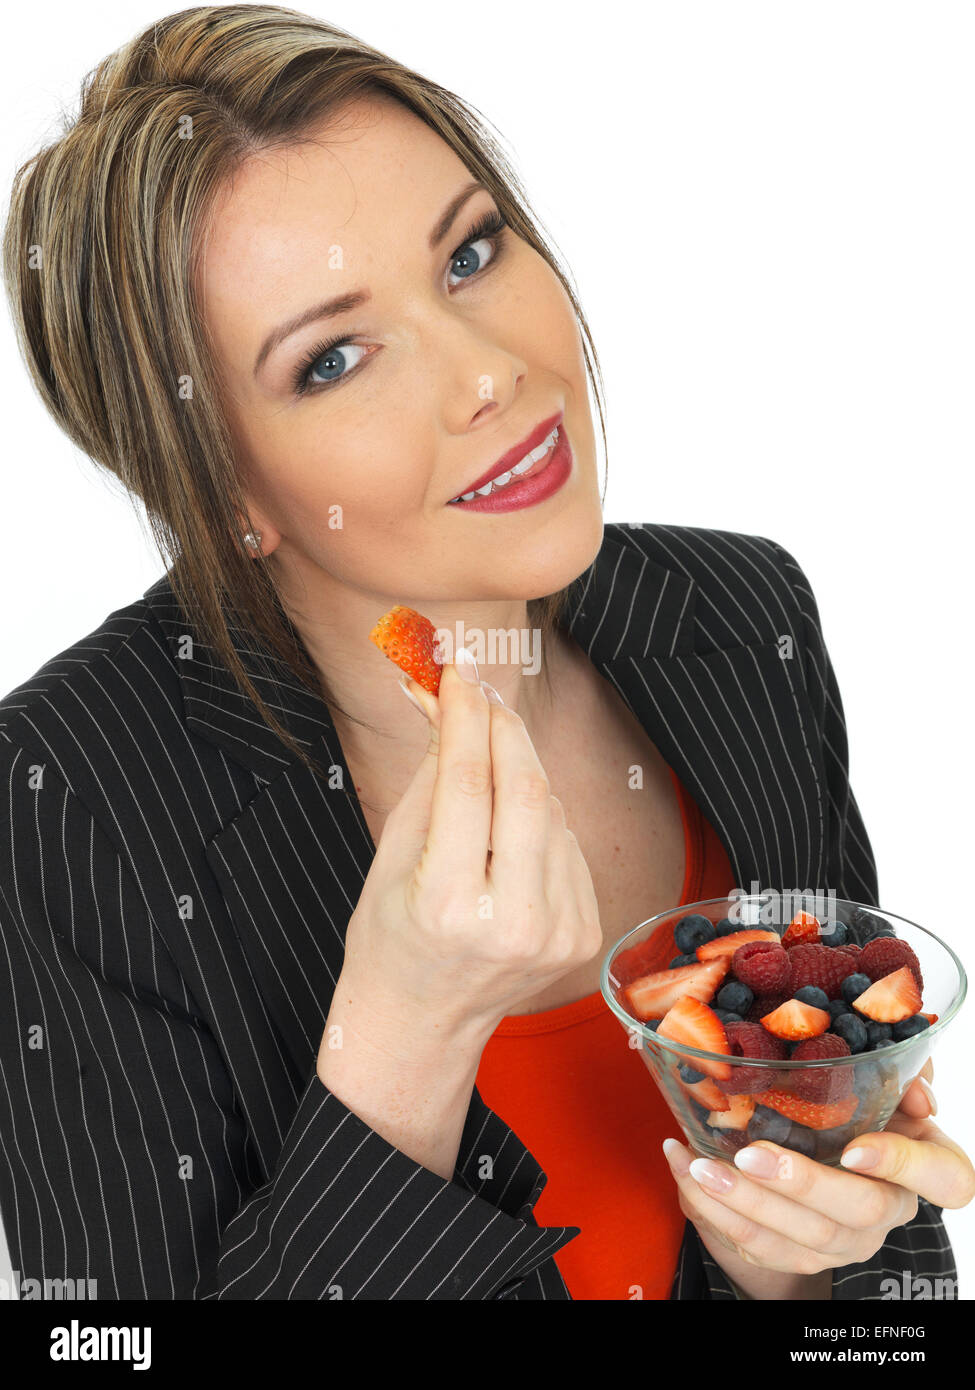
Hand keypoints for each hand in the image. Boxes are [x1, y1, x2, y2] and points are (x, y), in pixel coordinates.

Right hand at [323, 652, 602, 1060]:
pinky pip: (568, 845)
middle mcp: (511, 922)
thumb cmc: (392, 935)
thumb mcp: (392, 854)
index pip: (470, 782)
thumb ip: (431, 773)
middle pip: (528, 788)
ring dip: (521, 776)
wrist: (421, 1021)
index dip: (466, 715)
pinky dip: (542, 824)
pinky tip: (509, 841)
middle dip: (505, 728)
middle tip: (481, 691)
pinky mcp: (583, 934)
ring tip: (482, 786)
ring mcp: (556, 933)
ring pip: (553, 811)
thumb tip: (445, 697)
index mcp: (448, 904)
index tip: (458, 671)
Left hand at [663, 1059, 974, 1298]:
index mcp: (925, 1164)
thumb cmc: (855, 1110)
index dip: (900, 1165)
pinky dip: (714, 1211)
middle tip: (748, 1154)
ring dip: (744, 1202)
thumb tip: (910, 1082)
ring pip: (801, 1238)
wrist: (825, 1160)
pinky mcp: (801, 1257)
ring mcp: (846, 1242)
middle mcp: (889, 1210)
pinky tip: (685, 1171)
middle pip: (856, 1211)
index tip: (855, 1149)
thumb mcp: (881, 1083)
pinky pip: (757, 1246)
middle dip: (799, 1184)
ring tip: (699, 1165)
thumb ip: (894, 1069)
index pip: (942, 1178)